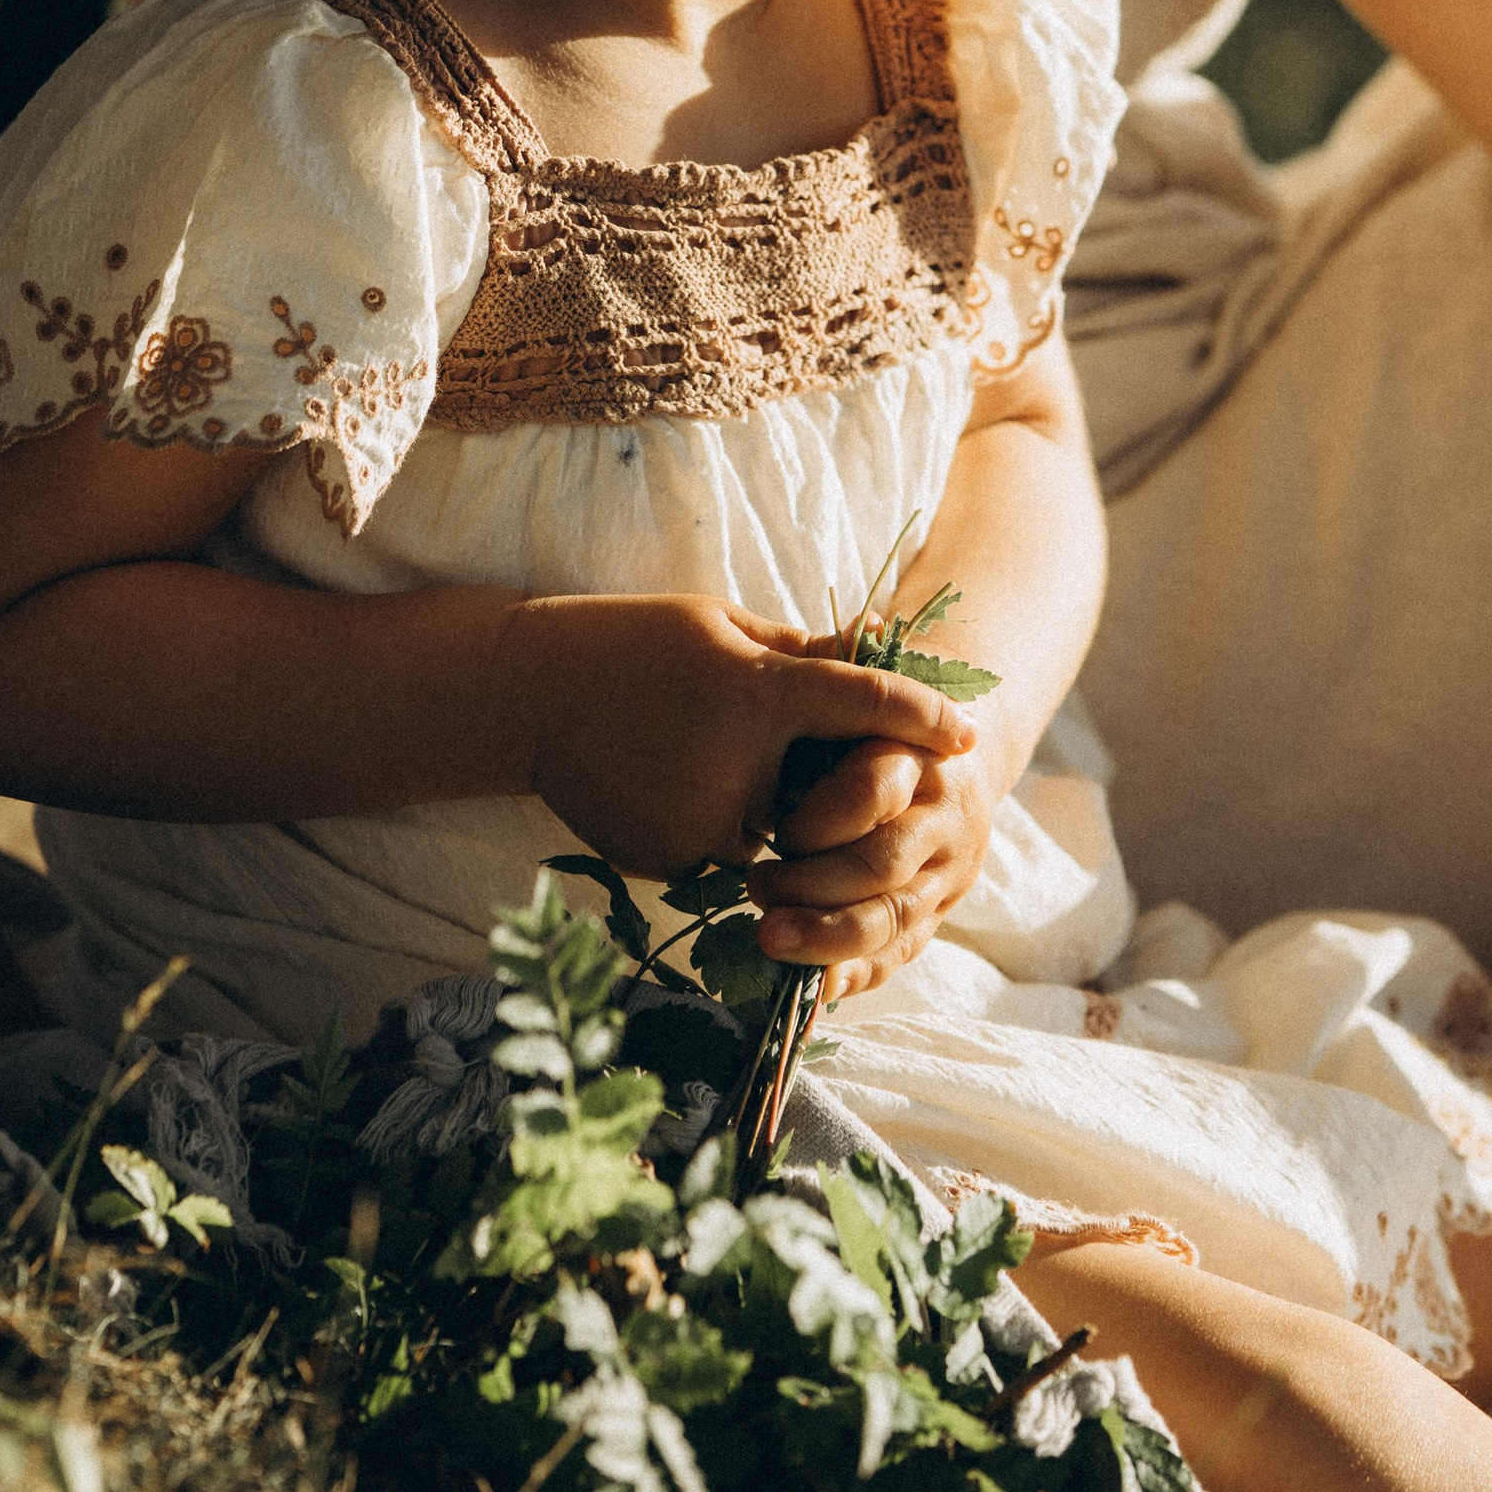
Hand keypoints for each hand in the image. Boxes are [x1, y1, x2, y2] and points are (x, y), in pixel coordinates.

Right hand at [504, 593, 976, 873]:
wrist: (524, 694)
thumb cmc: (632, 641)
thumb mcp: (722, 627)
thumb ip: (804, 656)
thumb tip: (880, 652)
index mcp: (755, 697)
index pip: (863, 705)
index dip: (921, 717)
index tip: (968, 735)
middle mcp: (737, 772)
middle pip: (821, 784)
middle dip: (815, 768)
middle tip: (771, 731)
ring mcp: (700, 829)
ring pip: (773, 829)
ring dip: (763, 800)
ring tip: (693, 748)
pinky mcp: (669, 864)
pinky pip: (723, 851)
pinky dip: (715, 820)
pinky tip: (663, 777)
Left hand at [748, 733, 999, 999]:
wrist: (964, 767)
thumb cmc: (882, 738)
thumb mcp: (861, 723)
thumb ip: (821, 746)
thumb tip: (756, 799)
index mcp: (917, 755)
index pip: (870, 794)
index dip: (817, 822)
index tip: (778, 834)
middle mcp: (943, 818)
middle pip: (881, 865)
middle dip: (812, 887)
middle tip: (757, 888)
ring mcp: (949, 871)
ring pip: (894, 916)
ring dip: (827, 936)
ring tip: (771, 939)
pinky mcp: (941, 912)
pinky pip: (902, 951)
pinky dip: (858, 973)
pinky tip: (818, 985)